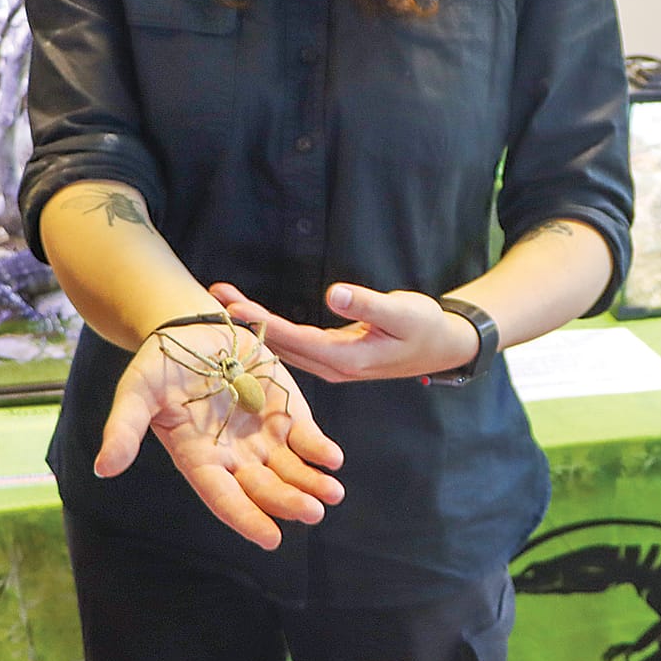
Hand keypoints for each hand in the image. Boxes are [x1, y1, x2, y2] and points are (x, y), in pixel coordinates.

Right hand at [97, 320, 344, 549]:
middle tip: (313, 512)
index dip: (246, 519)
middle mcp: (236, 457)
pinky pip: (308, 438)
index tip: (271, 540)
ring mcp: (264, 437)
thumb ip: (124, 430)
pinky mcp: (287, 412)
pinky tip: (334, 459)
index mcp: (200, 460)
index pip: (224, 499)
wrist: (192, 329)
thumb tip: (103, 468)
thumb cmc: (159, 367)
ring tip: (332, 493)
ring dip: (312, 483)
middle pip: (265, 489)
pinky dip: (321, 450)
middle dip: (289, 502)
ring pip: (292, 470)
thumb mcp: (136, 393)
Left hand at [210, 281, 479, 383]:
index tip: (232, 306)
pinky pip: (294, 347)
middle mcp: (333, 368)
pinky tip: (255, 319)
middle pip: (280, 346)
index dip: (262, 323)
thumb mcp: (402, 311)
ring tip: (225, 302)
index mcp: (346, 360)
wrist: (445, 346)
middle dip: (247, 321)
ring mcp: (332, 366)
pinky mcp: (334, 358)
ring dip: (255, 325)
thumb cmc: (426, 326)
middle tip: (214, 295)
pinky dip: (272, 330)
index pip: (293, 340)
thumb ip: (366, 303)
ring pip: (284, 348)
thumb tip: (332, 292)